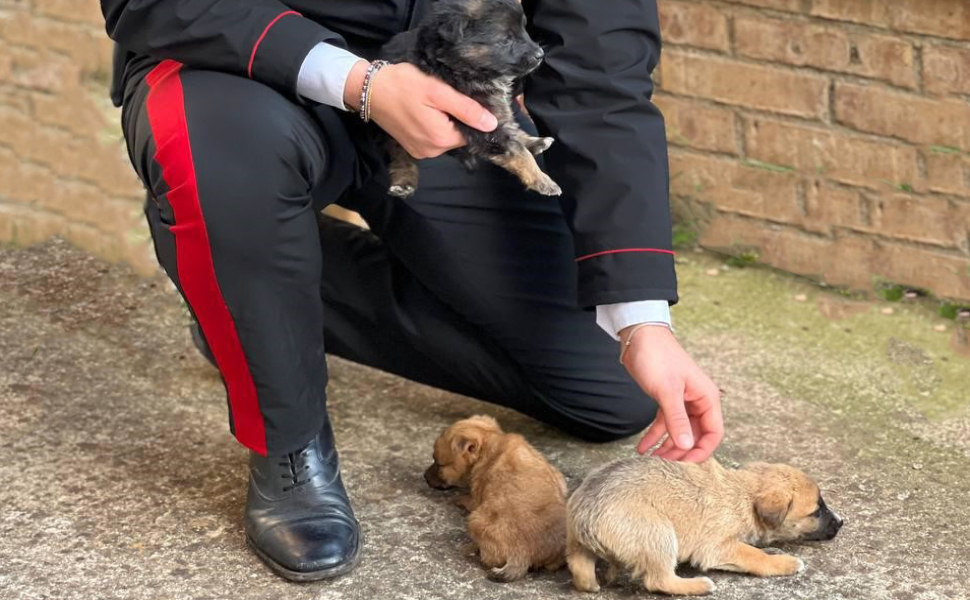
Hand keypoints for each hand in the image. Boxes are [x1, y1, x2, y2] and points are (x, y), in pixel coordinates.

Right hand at [344, 61, 497, 158]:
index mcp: (441, 139)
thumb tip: (491, 124)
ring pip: (446, 137)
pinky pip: (433, 139)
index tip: (463, 100)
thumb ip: (466, 109)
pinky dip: (434, 126)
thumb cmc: (402, 85)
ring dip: (445, 122)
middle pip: (458, 136)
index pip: (472, 133)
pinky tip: (425, 111)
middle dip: (457, 118)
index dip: (472, 116)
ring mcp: (421, 152)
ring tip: (434, 103)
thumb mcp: (438, 92)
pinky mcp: (412, 148)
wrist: (369, 90)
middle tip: (445, 97)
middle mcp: (432, 151)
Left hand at [620, 325, 723, 462]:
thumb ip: (677, 420)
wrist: (639, 336)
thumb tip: (687, 447)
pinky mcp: (665, 400)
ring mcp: (681, 402)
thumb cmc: (658, 357)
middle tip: (665, 468)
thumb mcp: (667, 391)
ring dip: (667, 447)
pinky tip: (642, 448)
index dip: (701, 452)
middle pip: (696, 436)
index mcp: (707, 398)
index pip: (713, 433)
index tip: (685, 467)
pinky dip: (654, 436)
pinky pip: (664, 424)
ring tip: (652, 461)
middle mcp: (697, 401)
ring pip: (679, 432)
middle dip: (682, 453)